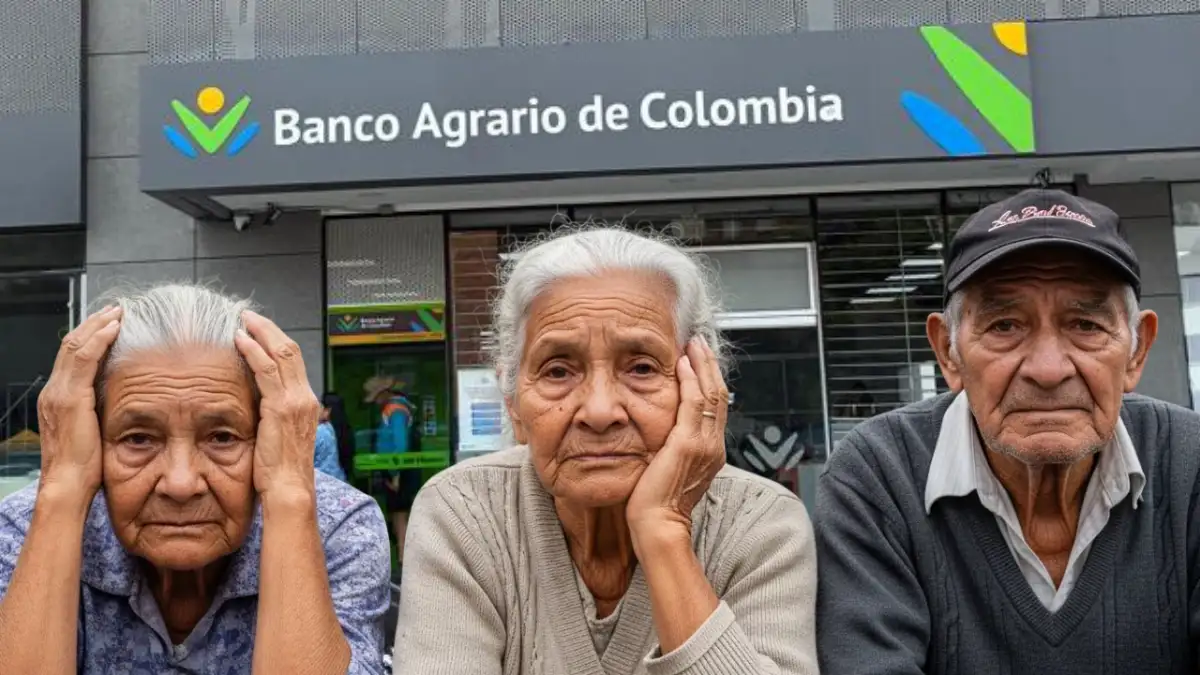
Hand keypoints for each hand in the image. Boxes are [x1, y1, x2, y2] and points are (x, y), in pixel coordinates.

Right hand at [36, 305, 121, 496]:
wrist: (68, 484)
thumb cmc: (84, 466)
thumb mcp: (91, 429)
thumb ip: (98, 410)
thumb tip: (120, 396)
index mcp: (58, 397)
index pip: (71, 355)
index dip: (89, 336)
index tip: (109, 322)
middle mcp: (54, 390)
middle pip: (71, 343)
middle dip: (93, 323)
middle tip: (115, 309)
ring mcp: (59, 392)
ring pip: (76, 344)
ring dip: (98, 325)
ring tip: (118, 312)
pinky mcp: (71, 397)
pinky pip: (84, 357)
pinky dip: (99, 338)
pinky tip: (115, 327)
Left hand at [235, 310, 319, 497]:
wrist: (289, 491)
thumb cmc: (281, 474)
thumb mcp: (281, 439)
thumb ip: (274, 419)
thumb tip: (258, 407)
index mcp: (306, 404)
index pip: (293, 362)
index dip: (276, 342)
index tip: (259, 330)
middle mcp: (305, 398)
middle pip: (290, 350)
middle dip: (269, 329)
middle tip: (249, 316)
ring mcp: (295, 401)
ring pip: (280, 353)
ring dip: (260, 333)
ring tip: (243, 321)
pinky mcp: (280, 407)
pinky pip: (265, 369)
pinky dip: (253, 350)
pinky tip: (239, 339)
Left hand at [626, 337, 727, 536]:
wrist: (658, 526)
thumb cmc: (657, 506)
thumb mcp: (671, 470)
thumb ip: (673, 450)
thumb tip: (665, 436)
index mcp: (711, 453)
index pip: (716, 408)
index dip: (711, 381)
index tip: (700, 360)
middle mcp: (713, 446)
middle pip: (720, 395)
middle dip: (710, 366)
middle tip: (701, 343)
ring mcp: (704, 444)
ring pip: (711, 394)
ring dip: (702, 365)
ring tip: (694, 344)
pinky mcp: (688, 443)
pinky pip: (695, 402)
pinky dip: (691, 379)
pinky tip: (683, 363)